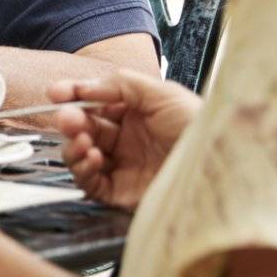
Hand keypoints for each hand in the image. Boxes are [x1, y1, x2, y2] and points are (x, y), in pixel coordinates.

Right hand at [47, 70, 199, 209]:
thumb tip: (83, 87)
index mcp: (135, 114)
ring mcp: (123, 166)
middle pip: (84, 129)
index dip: (73, 97)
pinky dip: (84, 170)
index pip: (94, 104)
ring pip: (81, 156)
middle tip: (66, 118)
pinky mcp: (122, 193)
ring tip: (83, 141)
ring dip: (74, 146)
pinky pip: (90, 183)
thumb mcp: (162, 93)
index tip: (56, 92)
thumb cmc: (200, 129)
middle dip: (71, 122)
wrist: (219, 168)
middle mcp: (127, 140)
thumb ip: (120, 83)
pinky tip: (94, 158)